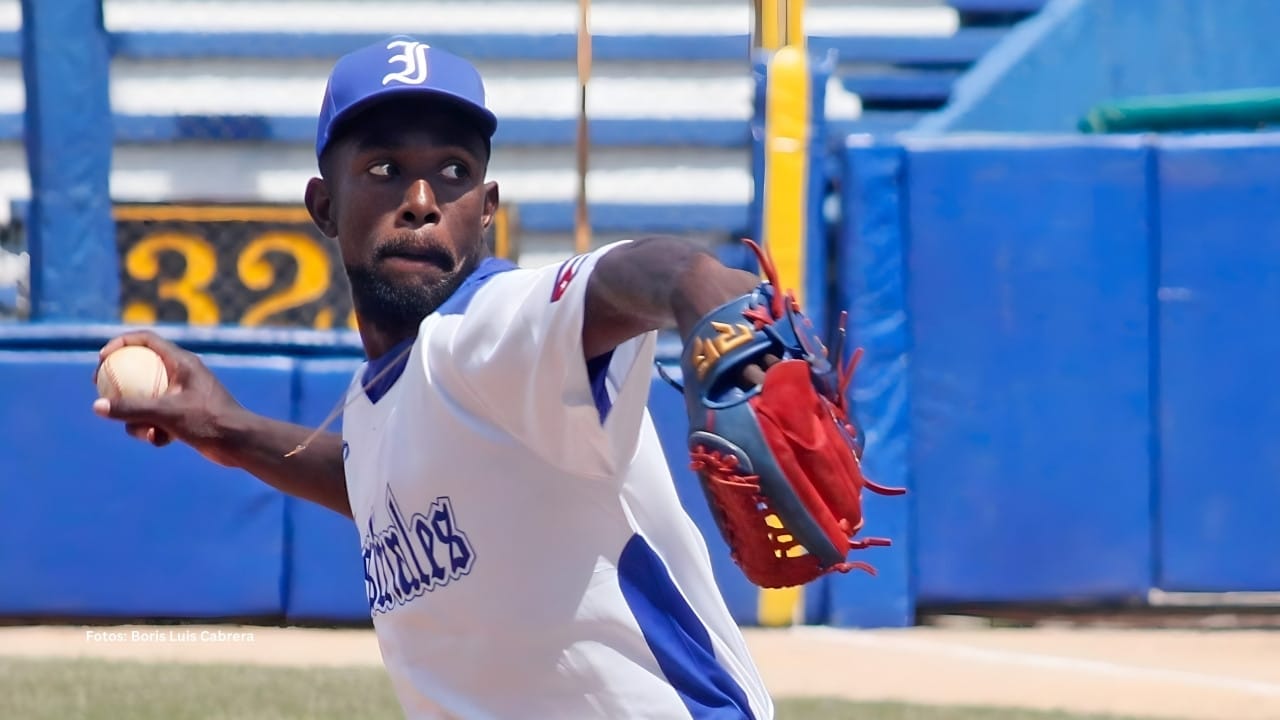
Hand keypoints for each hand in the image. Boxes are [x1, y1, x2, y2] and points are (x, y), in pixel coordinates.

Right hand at [92, 331, 244, 467]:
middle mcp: (182, 375)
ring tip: (147, 432)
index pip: (146, 340)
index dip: (120, 343)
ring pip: (146, 400)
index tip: (101, 358)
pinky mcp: (185, 415)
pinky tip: (161, 441)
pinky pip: (158, 419)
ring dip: (139, 419)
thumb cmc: (208, 421)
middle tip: (100, 393)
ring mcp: (183, 395)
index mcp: (182, 362)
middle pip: (141, 370)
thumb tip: (97, 406)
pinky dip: (154, 430)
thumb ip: (131, 408)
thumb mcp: (165, 413)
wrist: (239, 443)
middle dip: (120, 384)